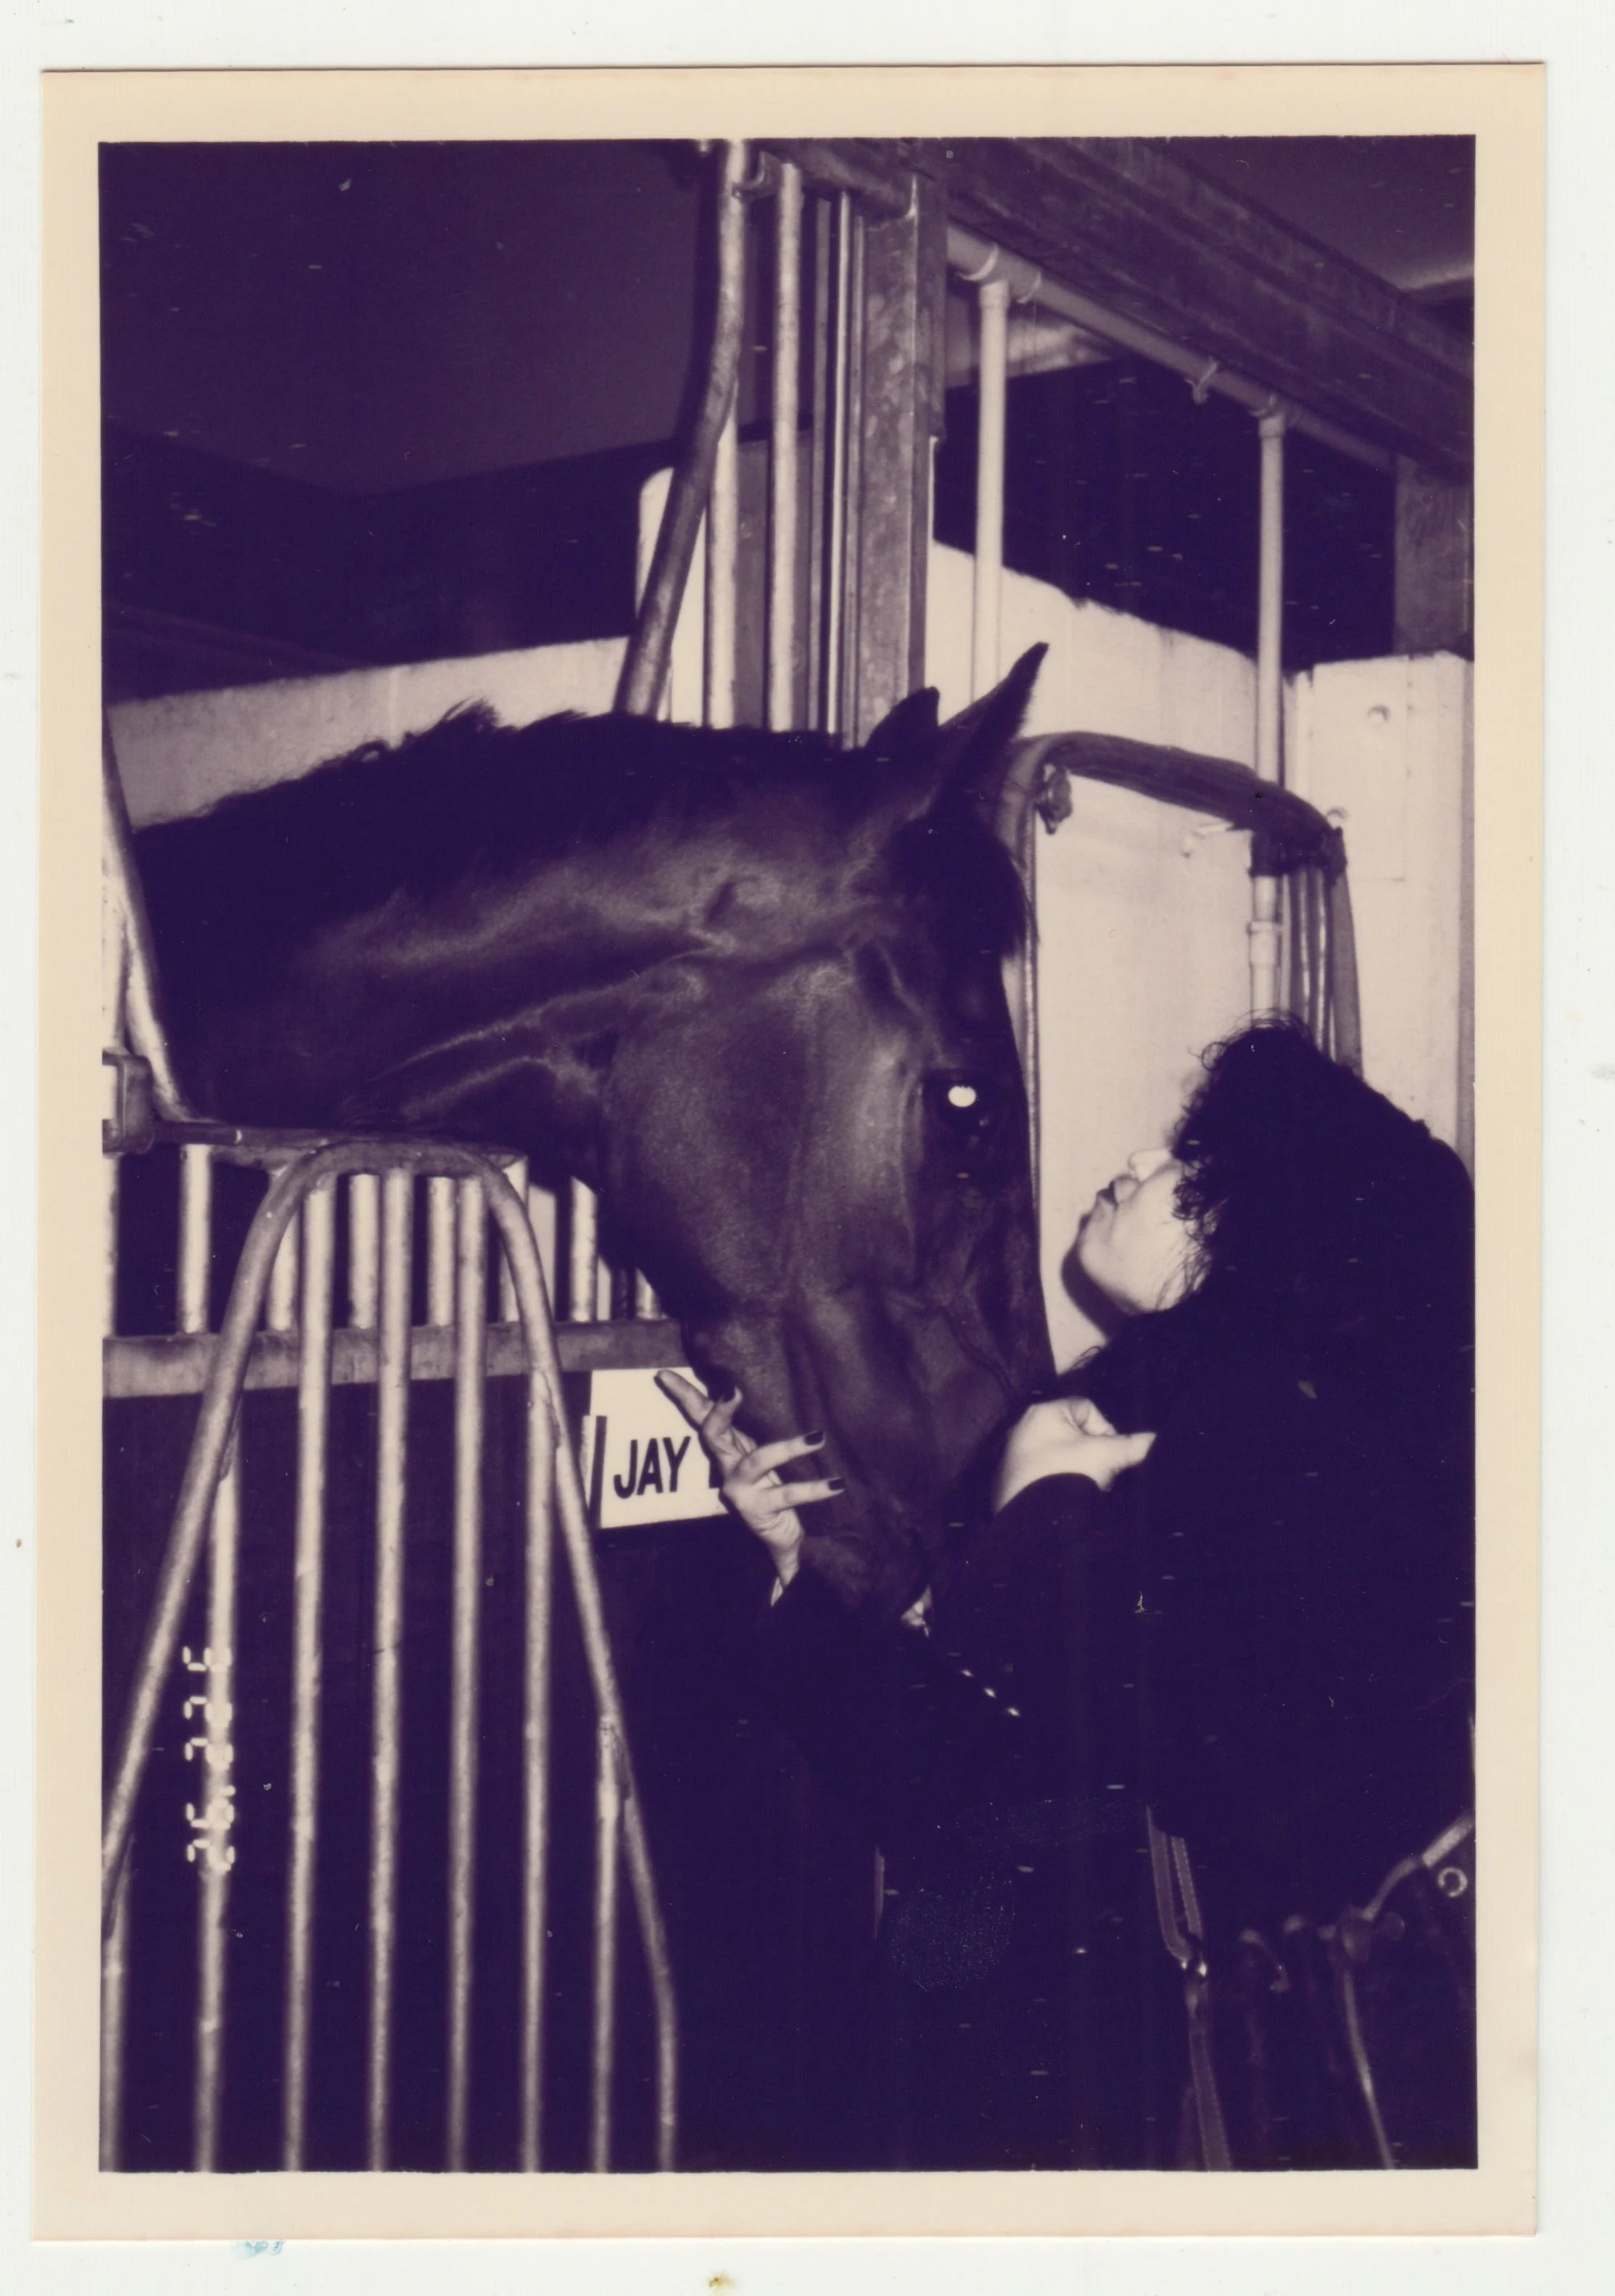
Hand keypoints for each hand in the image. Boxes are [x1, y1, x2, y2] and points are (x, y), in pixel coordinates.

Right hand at [656, 1372, 841, 1587]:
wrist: (778, 1538)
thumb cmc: (771, 1488)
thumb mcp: (762, 1458)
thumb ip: (758, 1430)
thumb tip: (755, 1390)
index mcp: (729, 1448)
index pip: (702, 1416)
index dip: (684, 1396)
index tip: (664, 1375)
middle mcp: (728, 1468)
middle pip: (714, 1435)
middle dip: (719, 1412)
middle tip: (732, 1391)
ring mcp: (741, 1490)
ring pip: (758, 1461)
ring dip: (788, 1448)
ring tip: (818, 1437)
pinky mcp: (759, 1510)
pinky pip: (788, 1495)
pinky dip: (815, 1489)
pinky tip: (837, 1483)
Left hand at [991, 1394, 1155, 1510]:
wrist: (1035, 1519)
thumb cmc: (1069, 1473)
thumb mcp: (1107, 1456)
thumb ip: (1133, 1445)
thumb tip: (1155, 1439)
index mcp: (1043, 1412)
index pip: (1087, 1408)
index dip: (1105, 1429)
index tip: (1109, 1453)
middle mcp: (1024, 1427)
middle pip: (1074, 1431)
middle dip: (1093, 1451)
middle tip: (1101, 1472)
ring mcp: (1015, 1453)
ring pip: (1062, 1452)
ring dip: (1079, 1466)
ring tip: (1087, 1485)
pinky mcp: (1012, 1477)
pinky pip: (1046, 1469)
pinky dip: (1060, 1478)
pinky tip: (1068, 1495)